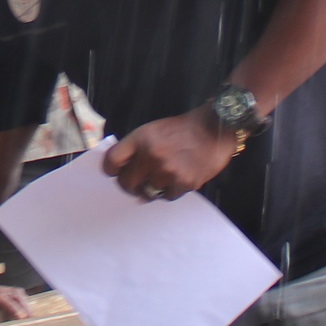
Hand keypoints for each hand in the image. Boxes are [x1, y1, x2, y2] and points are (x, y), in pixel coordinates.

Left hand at [101, 110, 242, 201]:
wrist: (214, 128)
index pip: (111, 161)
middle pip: (126, 183)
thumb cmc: (182, 130)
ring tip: (163, 176)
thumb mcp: (152, 130)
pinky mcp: (184, 183)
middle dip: (130, 184)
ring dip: (152, 188)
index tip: (116, 173)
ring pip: (146, 193)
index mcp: (141, 139)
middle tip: (137, 182)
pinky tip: (177, 178)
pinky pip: (166, 197)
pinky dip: (169, 191)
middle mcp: (151, 155)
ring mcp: (167, 171)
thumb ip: (135, 148)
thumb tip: (120, 170)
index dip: (111, 170)